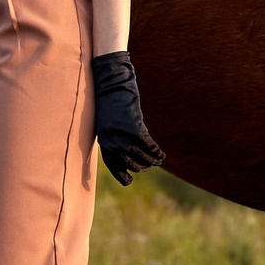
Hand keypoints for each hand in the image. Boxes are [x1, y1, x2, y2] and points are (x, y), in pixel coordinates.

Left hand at [89, 51, 165, 184]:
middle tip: (150, 165)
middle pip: (130, 163)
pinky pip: (149, 146)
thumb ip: (113, 136)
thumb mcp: (107, 121)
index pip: (113, 165)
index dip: (122, 174)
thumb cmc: (109, 100)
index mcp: (103, 141)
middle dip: (142, 166)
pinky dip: (156, 151)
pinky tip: (161, 153)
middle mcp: (112, 142)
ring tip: (158, 160)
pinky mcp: (135, 129)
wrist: (112, 83)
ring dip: (152, 160)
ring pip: (142, 156)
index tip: (129, 181)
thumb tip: (125, 150)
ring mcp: (123, 137)